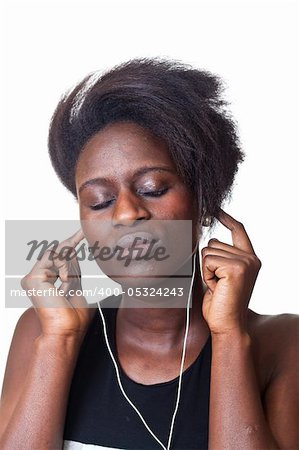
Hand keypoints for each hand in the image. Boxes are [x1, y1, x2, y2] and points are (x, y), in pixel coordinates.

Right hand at [21, 229, 93, 339]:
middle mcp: (37, 278)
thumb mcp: (76, 285)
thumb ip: (71, 268)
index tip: (83, 230)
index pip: (59, 256)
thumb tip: (73, 250)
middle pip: (59, 252)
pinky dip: (64, 267)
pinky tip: (65, 280)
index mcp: (46, 280)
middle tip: (81, 262)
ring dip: (69, 266)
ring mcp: (33, 278)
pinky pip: (53, 259)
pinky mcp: (32, 278)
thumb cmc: (74, 316)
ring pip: (56, 253)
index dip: (72, 241)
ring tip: (70, 282)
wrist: (68, 330)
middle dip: (72, 257)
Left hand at [201, 209, 261, 334]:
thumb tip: (206, 241)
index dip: (226, 218)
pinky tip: (216, 287)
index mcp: (249, 259)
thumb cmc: (221, 303)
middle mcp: (250, 258)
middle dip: (208, 262)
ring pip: (208, 251)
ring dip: (206, 270)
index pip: (238, 230)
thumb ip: (219, 257)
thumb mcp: (221, 275)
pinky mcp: (236, 268)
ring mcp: (245, 262)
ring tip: (217, 286)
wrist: (227, 324)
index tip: (216, 210)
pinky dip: (206, 274)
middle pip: (214, 242)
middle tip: (217, 283)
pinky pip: (207, 260)